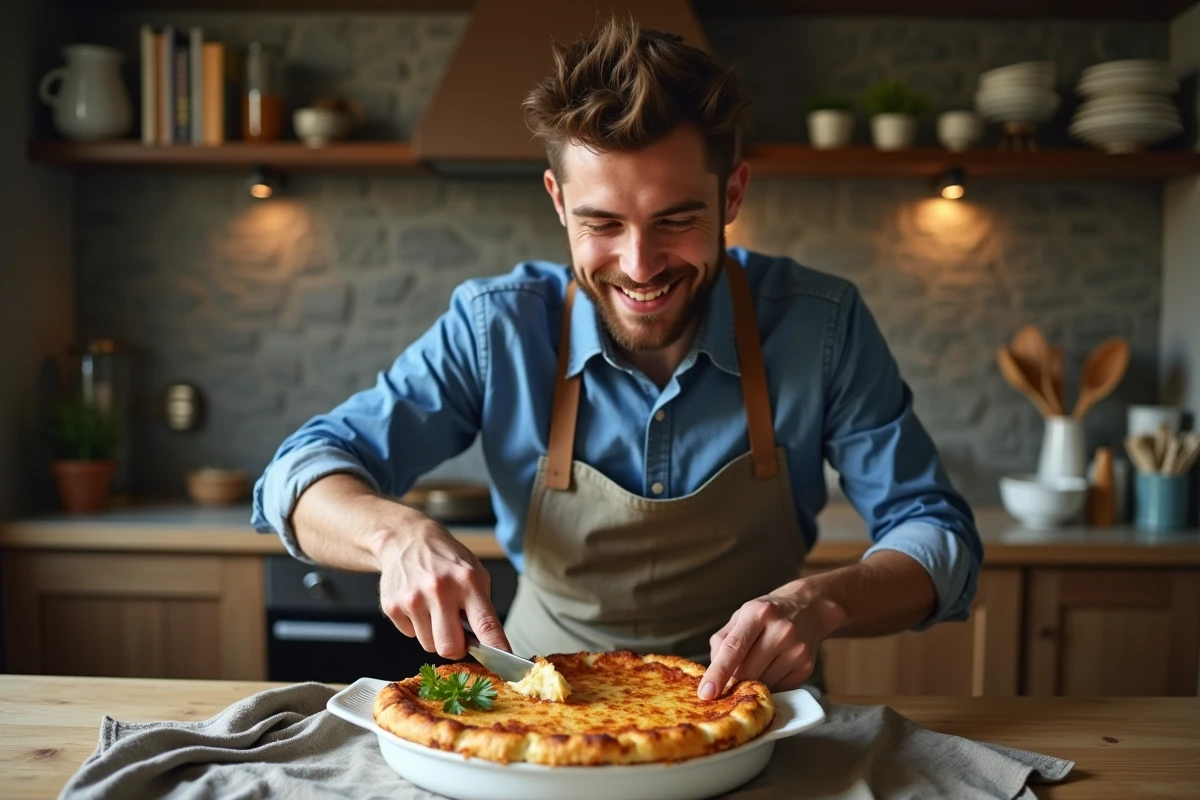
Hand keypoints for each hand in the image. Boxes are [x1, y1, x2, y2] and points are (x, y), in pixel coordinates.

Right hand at [377, 520, 510, 659]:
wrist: (406, 539)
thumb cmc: (446, 559)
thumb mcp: (475, 573)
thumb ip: (482, 607)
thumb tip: (489, 645)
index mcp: (467, 581)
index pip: (486, 625)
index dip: (497, 648)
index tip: (506, 664)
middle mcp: (439, 590)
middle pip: (450, 648)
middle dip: (456, 649)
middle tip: (456, 635)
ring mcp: (413, 599)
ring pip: (429, 645)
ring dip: (435, 636)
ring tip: (434, 610)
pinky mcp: (393, 606)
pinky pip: (410, 635)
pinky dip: (417, 627)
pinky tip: (418, 605)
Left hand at [698, 589, 835, 698]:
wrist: (809, 608)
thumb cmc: (767, 615)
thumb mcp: (741, 616)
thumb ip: (722, 643)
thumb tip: (714, 675)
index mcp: (758, 613)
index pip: (733, 648)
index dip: (718, 673)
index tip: (706, 693)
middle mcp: (780, 630)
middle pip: (747, 672)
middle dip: (735, 680)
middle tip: (733, 676)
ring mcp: (796, 649)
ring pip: (763, 685)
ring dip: (754, 682)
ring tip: (760, 663)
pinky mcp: (806, 666)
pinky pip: (779, 689)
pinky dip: (771, 683)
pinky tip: (774, 666)